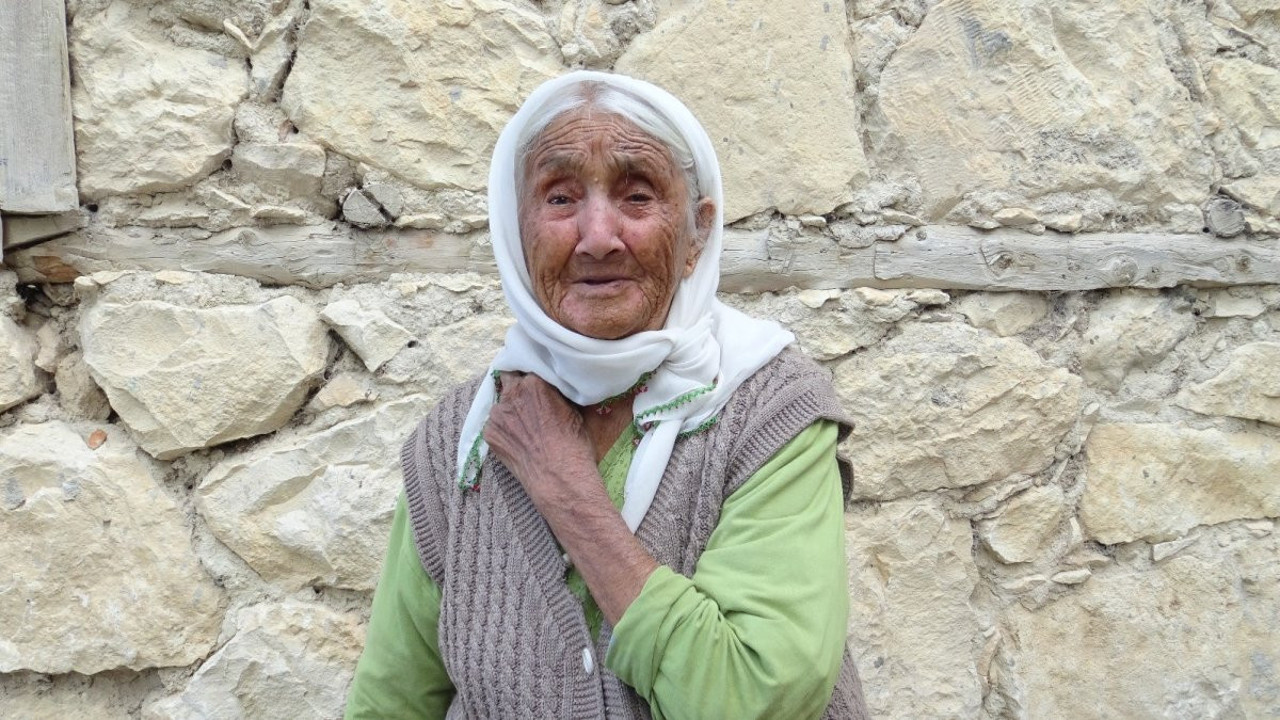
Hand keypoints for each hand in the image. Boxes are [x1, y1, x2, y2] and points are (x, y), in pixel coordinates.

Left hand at [484, 371, 658, 624]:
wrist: (559, 478)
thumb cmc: (574, 445)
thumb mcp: (574, 409)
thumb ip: (557, 391)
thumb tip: (556, 383)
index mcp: (535, 383)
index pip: (526, 365)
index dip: (530, 373)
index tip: (534, 380)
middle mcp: (512, 395)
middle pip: (509, 379)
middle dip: (517, 387)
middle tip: (528, 400)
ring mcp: (498, 415)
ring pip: (501, 403)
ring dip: (510, 408)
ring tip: (524, 424)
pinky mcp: (490, 434)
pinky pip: (495, 423)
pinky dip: (504, 427)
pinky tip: (518, 438)